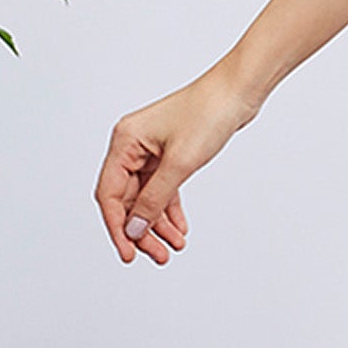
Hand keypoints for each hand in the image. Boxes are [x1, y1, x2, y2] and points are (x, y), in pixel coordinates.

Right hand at [95, 70, 259, 265]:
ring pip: (146, 197)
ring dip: (158, 224)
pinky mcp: (169, 154)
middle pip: (128, 199)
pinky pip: (163, 188)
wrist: (237, 92)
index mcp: (124, 141)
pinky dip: (170, 209)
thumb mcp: (180, 164)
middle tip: (159, 256)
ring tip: (174, 247)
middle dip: (142, 230)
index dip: (118, 227)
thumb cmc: (208, 114)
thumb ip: (155, 199)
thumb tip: (134, 228)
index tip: (129, 254)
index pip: (110, 194)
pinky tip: (180, 230)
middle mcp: (132, 145)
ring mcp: (150, 150)